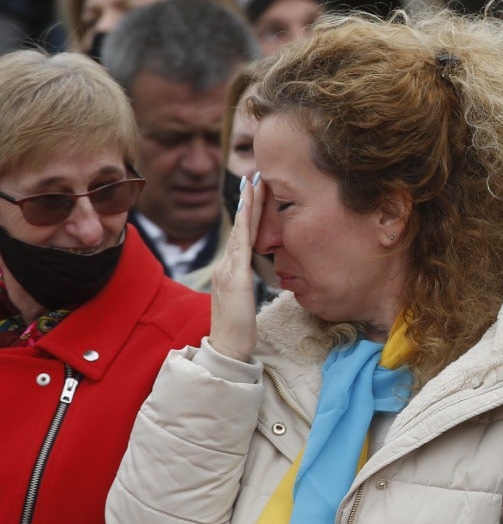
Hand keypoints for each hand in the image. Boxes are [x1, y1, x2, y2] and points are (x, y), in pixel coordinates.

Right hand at [211, 172, 263, 362]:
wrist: (227, 347)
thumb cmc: (238, 327)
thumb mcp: (243, 298)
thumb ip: (243, 282)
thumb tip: (248, 272)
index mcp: (229, 270)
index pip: (242, 235)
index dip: (249, 213)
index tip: (255, 192)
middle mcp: (226, 266)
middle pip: (240, 227)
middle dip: (247, 201)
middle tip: (255, 176)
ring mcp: (228, 270)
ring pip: (241, 231)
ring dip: (248, 206)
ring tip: (254, 184)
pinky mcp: (235, 278)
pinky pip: (242, 246)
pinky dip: (246, 226)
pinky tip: (250, 212)